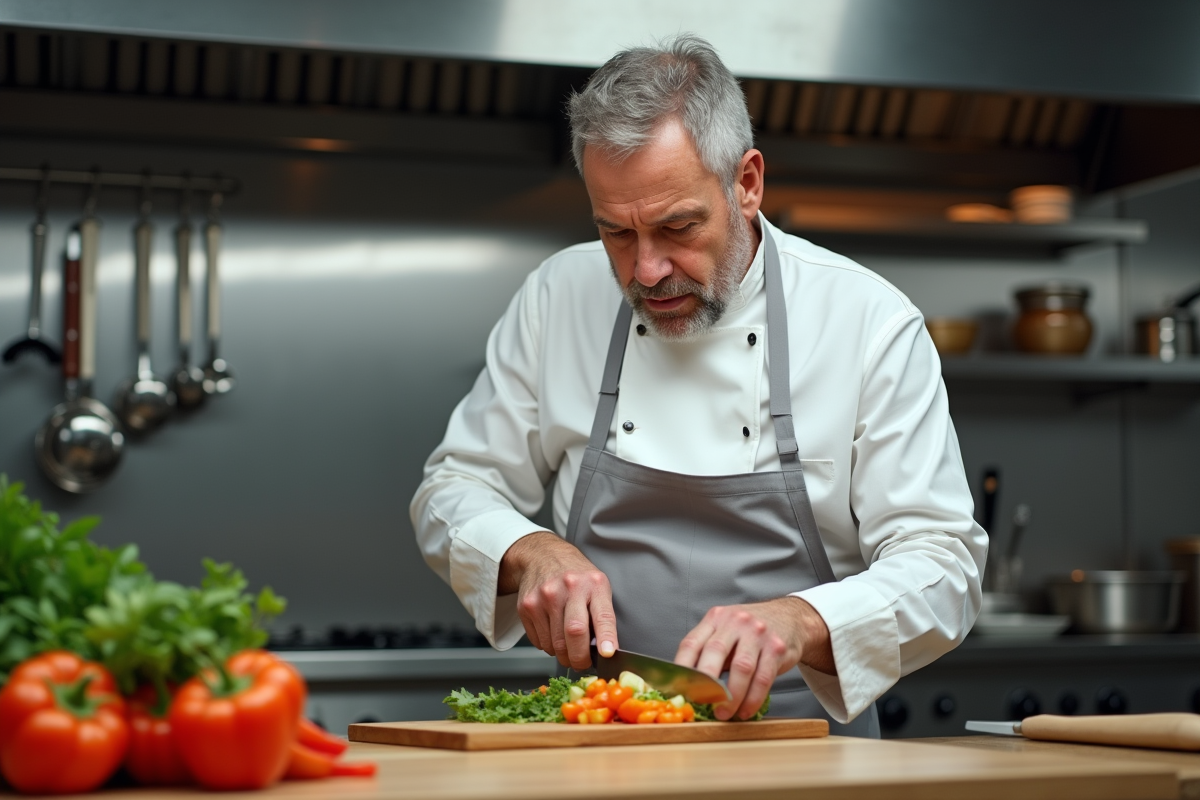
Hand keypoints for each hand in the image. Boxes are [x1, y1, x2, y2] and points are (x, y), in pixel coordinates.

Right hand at [498, 532, 618, 669]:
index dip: (606, 637)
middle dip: (580, 658)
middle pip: (574, 632)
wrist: (543, 556)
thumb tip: (604, 652)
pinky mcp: (527, 606)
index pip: (602, 615)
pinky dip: (548, 646)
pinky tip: (552, 632)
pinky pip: (539, 642)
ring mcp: (544, 596)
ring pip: (555, 644)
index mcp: (593, 584)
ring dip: (563, 654)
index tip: (607, 654)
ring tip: (567, 643)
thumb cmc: (577, 577)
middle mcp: (568, 587)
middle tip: (582, 663)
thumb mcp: (598, 587)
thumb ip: (602, 616)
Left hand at [675, 596, 834, 720]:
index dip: (681, 669)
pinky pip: (763, 678)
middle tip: (700, 704)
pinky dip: (752, 699)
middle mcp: (735, 622)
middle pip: (715, 651)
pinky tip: (745, 710)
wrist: (790, 618)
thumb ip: (707, 652)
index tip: (677, 692)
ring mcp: (757, 633)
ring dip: (731, 697)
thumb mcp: (725, 632)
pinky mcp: (777, 648)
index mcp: (715, 618)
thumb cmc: (749, 632)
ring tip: (724, 713)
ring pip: (741, 668)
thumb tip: (687, 687)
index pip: (691, 643)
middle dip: (705, 682)